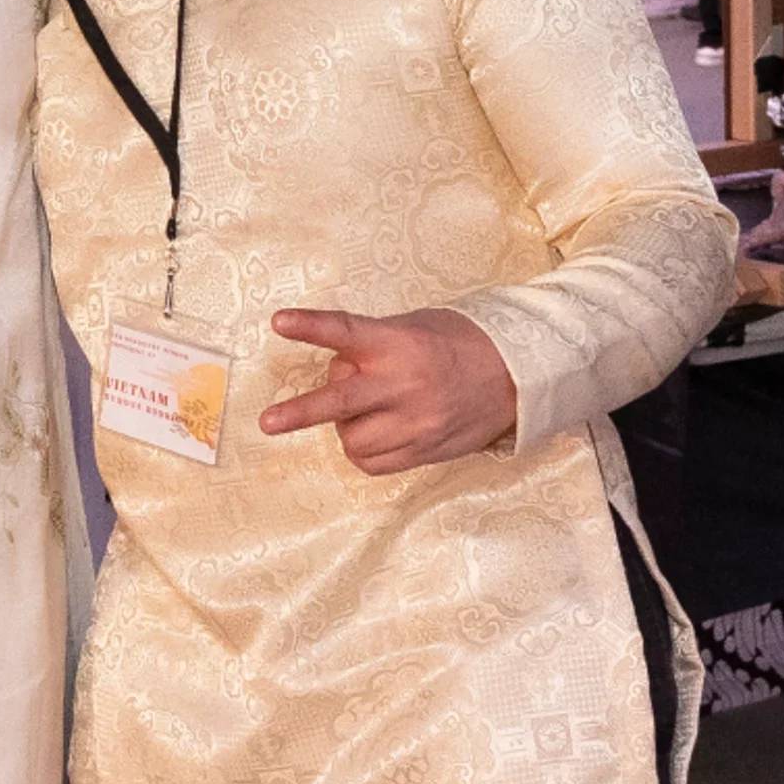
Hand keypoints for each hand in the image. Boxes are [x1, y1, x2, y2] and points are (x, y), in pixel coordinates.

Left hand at [259, 305, 518, 473]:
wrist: (516, 377)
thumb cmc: (455, 343)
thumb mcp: (411, 327)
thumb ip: (368, 347)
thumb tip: (334, 374)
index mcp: (399, 344)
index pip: (347, 332)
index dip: (311, 327)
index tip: (279, 321)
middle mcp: (405, 385)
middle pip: (341, 403)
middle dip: (299, 413)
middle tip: (268, 421)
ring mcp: (416, 423)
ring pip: (351, 438)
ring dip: (346, 425)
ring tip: (368, 408)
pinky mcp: (424, 451)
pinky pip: (371, 462)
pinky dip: (364, 448)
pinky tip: (378, 430)